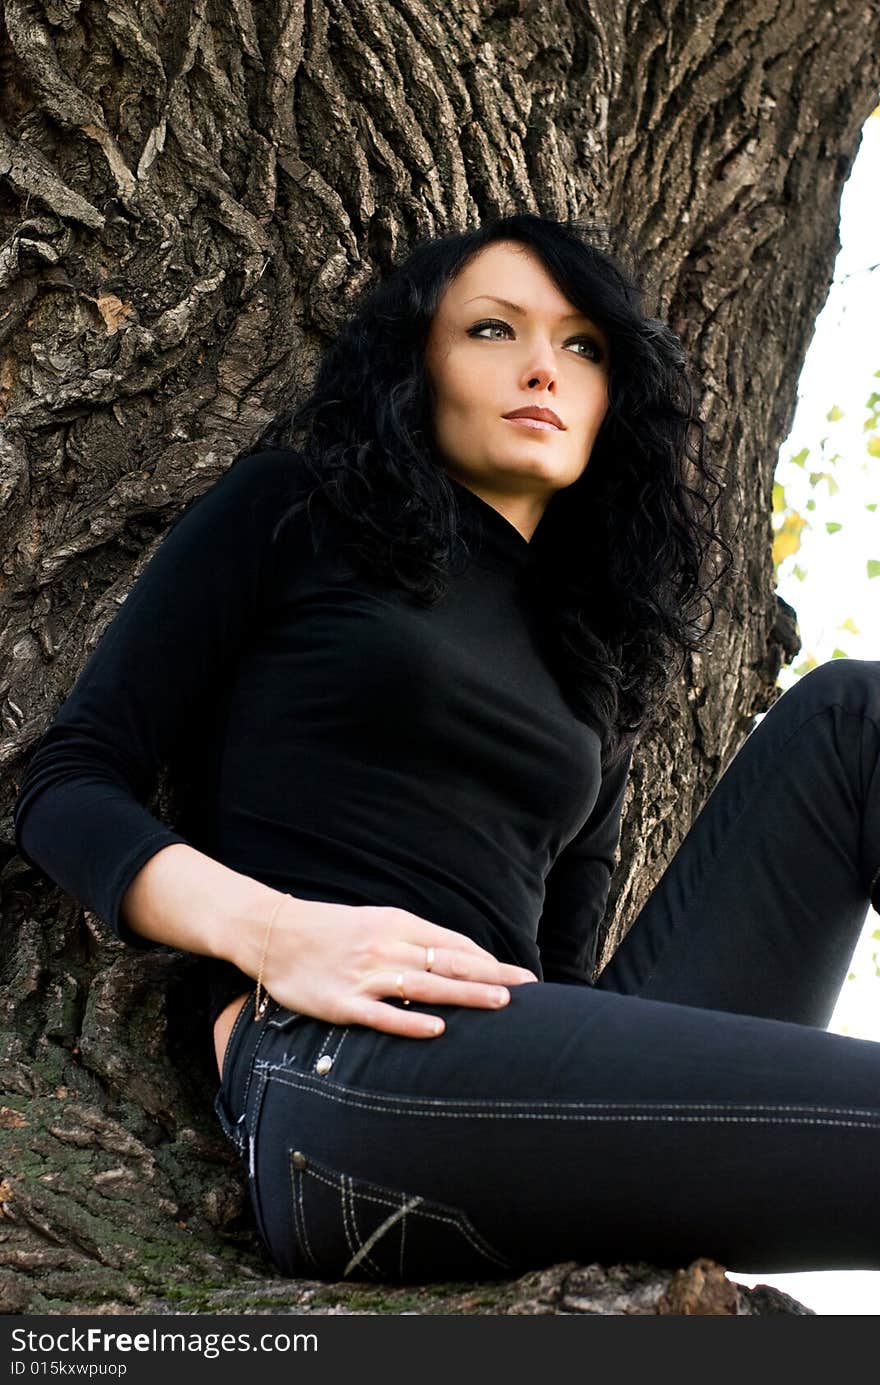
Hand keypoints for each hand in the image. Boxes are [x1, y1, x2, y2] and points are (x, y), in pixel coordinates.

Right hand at [239, 896, 538, 1037]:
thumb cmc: (329, 931)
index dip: (488, 960)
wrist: (273, 934)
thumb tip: (455, 957)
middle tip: (528, 989)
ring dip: (465, 994)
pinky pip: (382, 1014)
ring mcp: (364, 975)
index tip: (519, 976)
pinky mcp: (342, 1003)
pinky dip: (410, 1021)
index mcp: (396, 925)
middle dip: (491, 975)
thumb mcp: (375, 922)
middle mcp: (386, 947)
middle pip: (448, 962)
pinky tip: (437, 1029)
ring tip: (500, 1003)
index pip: (453, 944)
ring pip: (425, 986)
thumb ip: (413, 939)